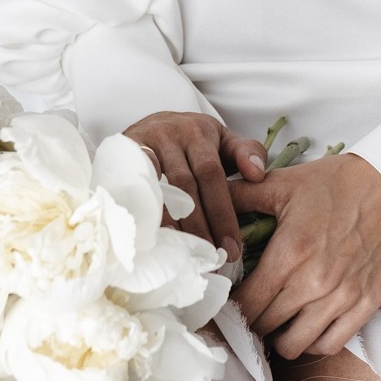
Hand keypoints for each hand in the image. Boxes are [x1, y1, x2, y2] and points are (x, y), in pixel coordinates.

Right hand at [123, 111, 268, 261]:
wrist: (152, 122)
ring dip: (172, 224)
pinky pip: (133, 187)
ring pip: (159, 188)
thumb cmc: (193, 140)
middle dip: (200, 226)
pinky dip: (144, 213)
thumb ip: (246, 154)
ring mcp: (144, 143)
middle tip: (210, 258)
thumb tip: (258, 174)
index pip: (212, 175)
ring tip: (184, 255)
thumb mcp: (223, 141)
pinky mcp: (123, 154)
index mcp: (199, 132)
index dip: (222, 213)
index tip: (233, 247)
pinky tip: (154, 238)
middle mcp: (171, 134)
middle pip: (186, 185)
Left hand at [227, 153, 380, 358]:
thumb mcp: (284, 183)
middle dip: (251, 321)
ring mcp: (343, 298)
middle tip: (247, 309)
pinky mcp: (366, 304)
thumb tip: (206, 196)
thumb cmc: (338, 182)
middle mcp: (315, 282)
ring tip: (275, 317)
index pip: (247, 304)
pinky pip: (330, 345)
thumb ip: (240, 194)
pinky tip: (304, 322)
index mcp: (291, 253)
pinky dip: (312, 340)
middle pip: (266, 327)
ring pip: (295, 344)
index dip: (230, 308)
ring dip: (279, 335)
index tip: (226, 301)